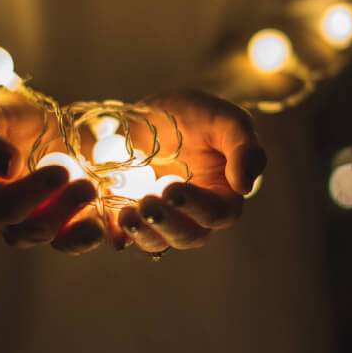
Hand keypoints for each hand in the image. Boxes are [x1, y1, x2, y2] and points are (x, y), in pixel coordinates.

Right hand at [0, 91, 104, 254]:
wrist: (42, 122)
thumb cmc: (8, 119)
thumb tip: (6, 166)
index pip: (4, 209)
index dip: (31, 195)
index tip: (60, 172)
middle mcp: (13, 221)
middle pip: (33, 230)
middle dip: (62, 211)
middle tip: (87, 186)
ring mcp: (45, 226)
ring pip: (60, 242)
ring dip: (82, 232)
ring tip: (101, 218)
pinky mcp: (74, 225)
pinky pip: (87, 239)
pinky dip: (104, 236)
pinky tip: (117, 231)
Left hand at [117, 89, 265, 252]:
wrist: (158, 112)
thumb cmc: (199, 115)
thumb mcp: (226, 120)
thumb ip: (244, 148)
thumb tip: (245, 186)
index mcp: (222, 196)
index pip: (216, 214)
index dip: (196, 207)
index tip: (173, 189)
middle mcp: (194, 215)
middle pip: (186, 236)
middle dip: (166, 225)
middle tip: (147, 205)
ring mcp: (162, 217)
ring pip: (156, 240)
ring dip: (141, 233)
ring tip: (125, 215)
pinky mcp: (133, 213)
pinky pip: (126, 233)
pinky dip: (116, 233)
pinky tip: (106, 225)